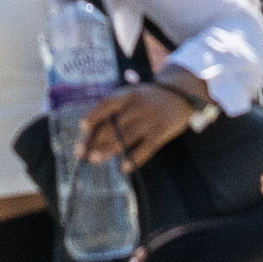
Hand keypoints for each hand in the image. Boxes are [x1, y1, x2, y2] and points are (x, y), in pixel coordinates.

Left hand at [75, 81, 199, 168]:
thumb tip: (93, 130)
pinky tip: (124, 167)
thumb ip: (117, 109)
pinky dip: (135, 158)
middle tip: (82, 152)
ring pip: (126, 136)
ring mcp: (150, 119)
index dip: (94, 115)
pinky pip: (147, 147)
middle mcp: (138, 106)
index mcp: (128, 94)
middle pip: (114, 124)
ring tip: (95, 159)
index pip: (107, 104)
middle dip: (96, 139)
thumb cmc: (149, 98)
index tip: (82, 127)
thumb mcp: (133, 95)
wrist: (180, 94)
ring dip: (109, 148)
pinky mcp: (162, 131)